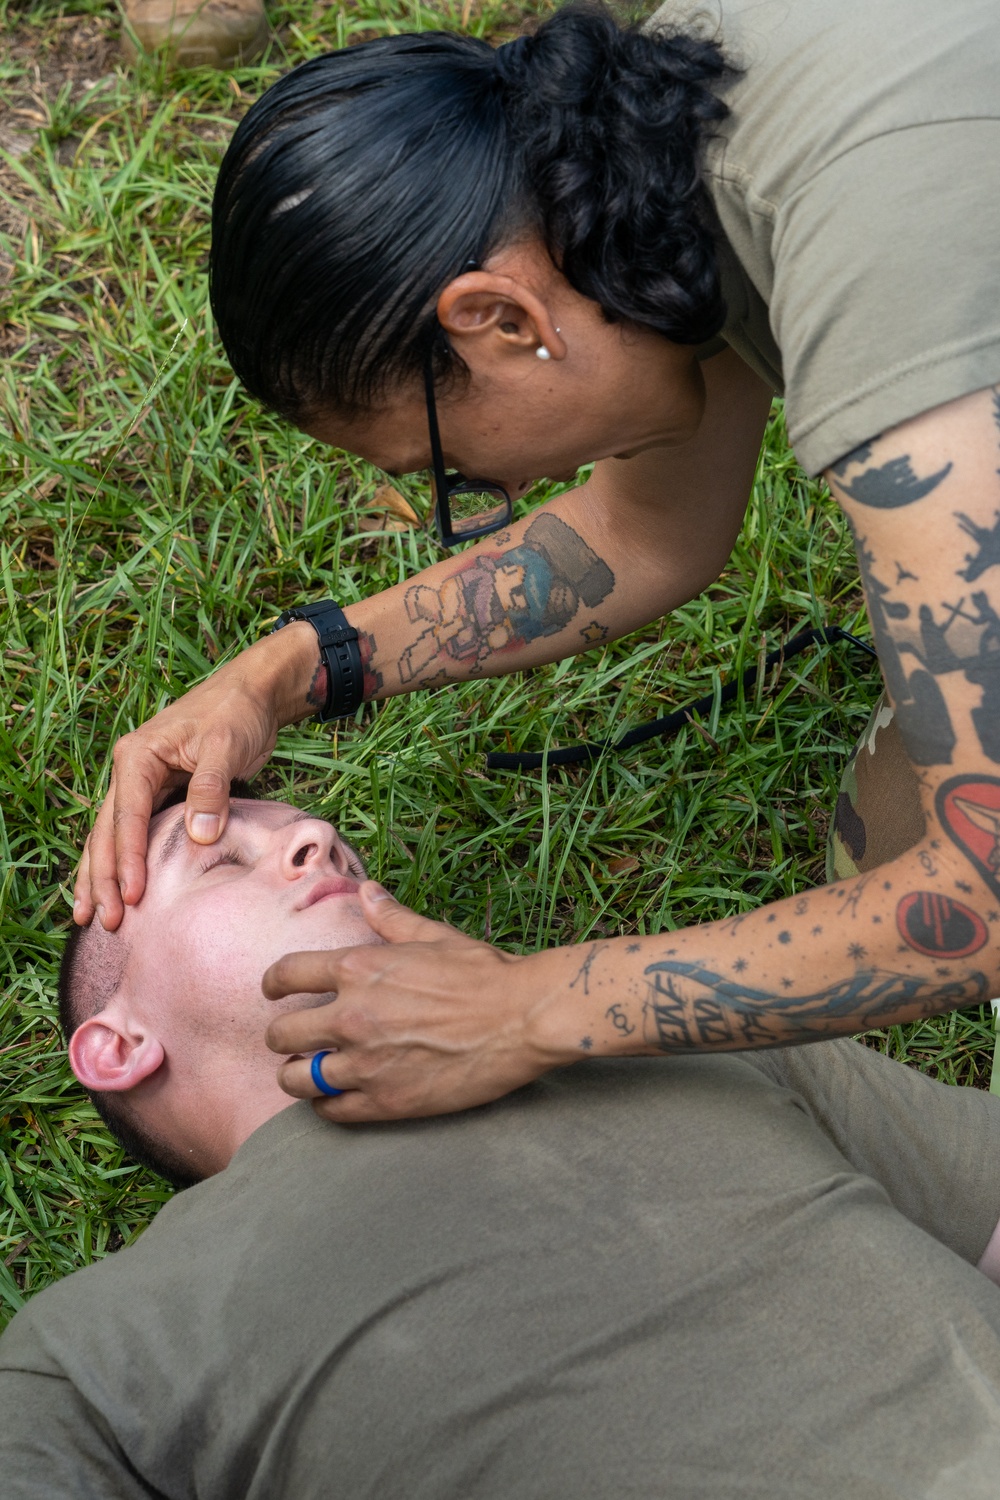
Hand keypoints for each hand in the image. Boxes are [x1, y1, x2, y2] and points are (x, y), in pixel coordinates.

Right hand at [74, 624, 318, 929]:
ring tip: (88, 917)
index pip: (127, 817)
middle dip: (102, 878)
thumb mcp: (225, 746)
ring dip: (102, 877)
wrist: (253, 694)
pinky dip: (124, 864)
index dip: (128, 860)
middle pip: (108, 833)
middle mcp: (131, 772)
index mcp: (138, 756)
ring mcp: (142, 785)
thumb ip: (210, 789)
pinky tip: (117, 892)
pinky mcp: (161, 796)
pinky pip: (135, 834)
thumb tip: (199, 834)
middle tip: (105, 921)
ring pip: (113, 838)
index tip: (132, 897)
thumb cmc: (237, 713)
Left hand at [264, 884, 573, 1120]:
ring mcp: (365, 1063)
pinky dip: (327, 1105)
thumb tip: (366, 890)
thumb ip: (391, 918)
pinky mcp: (385, 1101)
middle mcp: (350, 1016)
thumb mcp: (434, 936)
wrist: (523, 1019)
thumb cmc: (483, 974)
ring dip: (297, 1076)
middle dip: (281, 1037)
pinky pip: (330, 1111)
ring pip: (295, 1080)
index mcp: (358, 968)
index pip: (285, 976)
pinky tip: (336, 1097)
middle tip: (293, 1040)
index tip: (273, 992)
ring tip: (307, 1074)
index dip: (272, 985)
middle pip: (281, 1035)